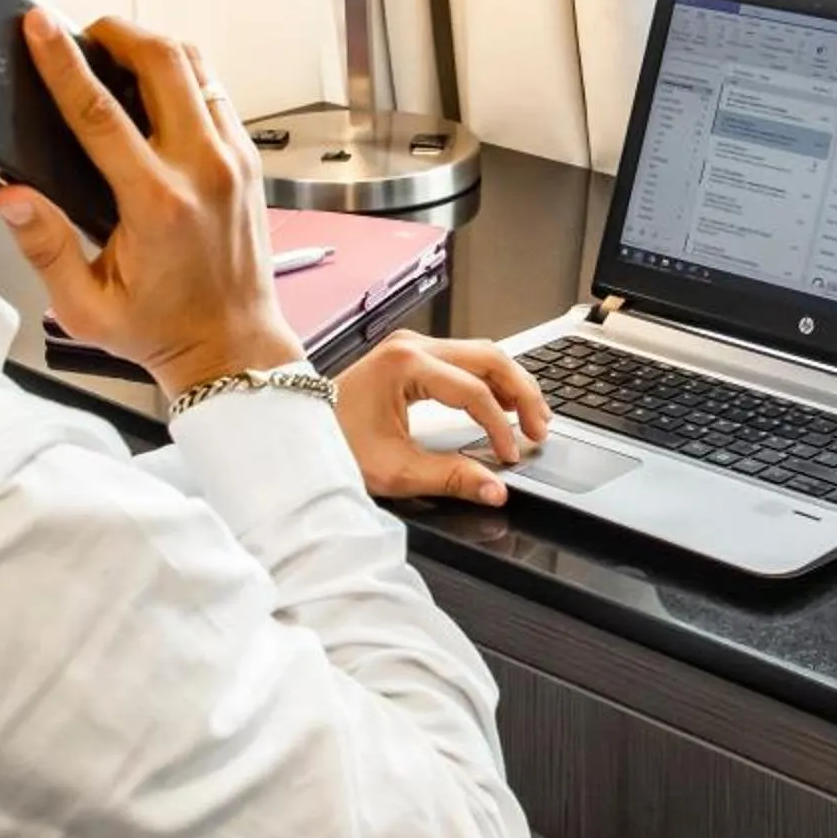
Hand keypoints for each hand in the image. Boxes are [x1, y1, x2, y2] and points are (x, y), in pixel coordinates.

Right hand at [0, 13, 301, 393]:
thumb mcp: (84, 307)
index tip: (39, 25)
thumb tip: (11, 196)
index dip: (63, 62)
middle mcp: (203, 171)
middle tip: (82, 31)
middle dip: (117, 32)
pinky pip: (216, 92)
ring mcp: (233, 160)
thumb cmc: (161, 330)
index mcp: (157, 204)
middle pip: (163, 61)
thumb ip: (43, 248)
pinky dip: (183, 75)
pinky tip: (153, 89)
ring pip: (198, 66)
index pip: (100, 114)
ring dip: (154, 47)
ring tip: (115, 52)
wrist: (233, 347)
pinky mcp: (247, 161)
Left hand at [334, 331, 552, 508]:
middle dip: (522, 393)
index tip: (510, 456)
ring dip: (511, 384)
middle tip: (540, 428)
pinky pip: (465, 359)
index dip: (500, 427)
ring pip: (482, 354)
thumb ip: (451, 478)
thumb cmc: (332, 444)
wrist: (296, 429)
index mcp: (406, 366)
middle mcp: (412, 347)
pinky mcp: (411, 356)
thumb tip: (494, 490)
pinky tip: (503, 404)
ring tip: (531, 417)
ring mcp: (412, 347)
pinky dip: (490, 381)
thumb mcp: (394, 470)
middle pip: (490, 358)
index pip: (474, 392)